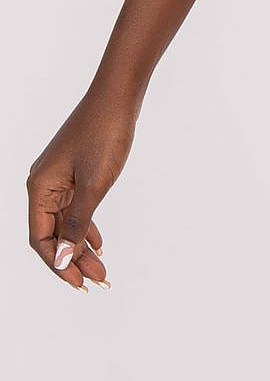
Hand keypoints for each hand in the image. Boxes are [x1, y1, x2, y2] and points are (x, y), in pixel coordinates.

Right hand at [26, 83, 138, 290]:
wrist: (118, 96)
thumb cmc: (105, 135)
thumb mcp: (94, 185)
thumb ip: (76, 224)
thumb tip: (62, 259)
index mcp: (40, 188)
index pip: (40, 239)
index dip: (58, 264)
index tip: (79, 283)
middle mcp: (44, 184)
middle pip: (52, 234)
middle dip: (73, 260)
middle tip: (97, 282)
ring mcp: (59, 177)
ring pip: (65, 222)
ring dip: (81, 245)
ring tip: (101, 268)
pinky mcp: (74, 171)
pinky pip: (74, 207)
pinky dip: (85, 226)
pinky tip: (98, 242)